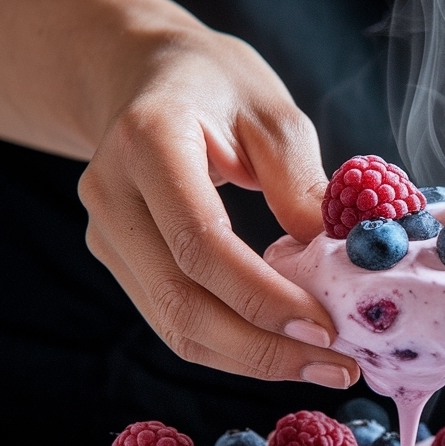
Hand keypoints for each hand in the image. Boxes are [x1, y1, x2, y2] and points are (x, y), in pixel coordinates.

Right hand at [79, 30, 358, 387]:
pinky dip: (232, 347)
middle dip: (263, 349)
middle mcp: (111, 194)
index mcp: (147, 141)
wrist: (142, 77)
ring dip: (251, 360)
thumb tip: (334, 259)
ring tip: (319, 367)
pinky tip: (282, 349)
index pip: (201, 242)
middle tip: (337, 368)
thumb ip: (300, 183)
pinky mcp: (118, 261)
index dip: (263, 297)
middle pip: (181, 302)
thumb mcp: (271, 112)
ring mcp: (107, 234)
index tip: (325, 328)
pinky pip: (174, 321)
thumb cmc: (215, 85)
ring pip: (175, 327)